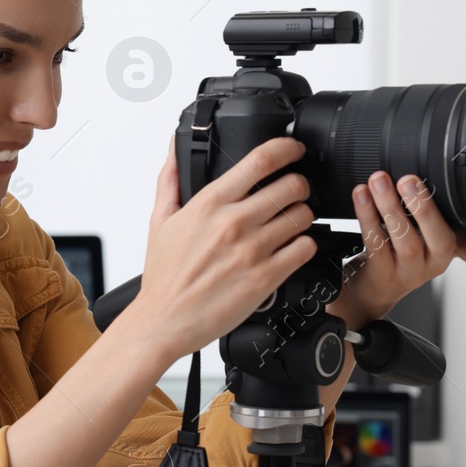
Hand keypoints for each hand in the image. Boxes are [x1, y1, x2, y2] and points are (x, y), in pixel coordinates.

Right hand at [126, 133, 316, 362]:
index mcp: (209, 204)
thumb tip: (174, 145)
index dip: (287, 148)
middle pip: (291, 185)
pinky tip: (292, 247)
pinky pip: (305, 248)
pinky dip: (305, 245)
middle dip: (299, 185)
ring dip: (302, 215)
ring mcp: (252, 250)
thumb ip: (170, 178)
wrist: (165, 320)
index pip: (260, 160)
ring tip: (291, 221)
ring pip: (302, 216)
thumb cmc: (164, 275)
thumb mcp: (160, 220)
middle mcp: (233, 223)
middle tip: (294, 191)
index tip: (294, 149)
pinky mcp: (266, 277)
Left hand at [338, 170, 465, 324]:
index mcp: (447, 251)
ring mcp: (408, 272)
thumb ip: (428, 211)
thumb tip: (424, 172)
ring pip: (404, 240)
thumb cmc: (397, 253)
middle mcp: (432, 265)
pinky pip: (375, 243)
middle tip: (408, 180)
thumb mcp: (422, 235)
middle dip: (424, 207)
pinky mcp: (381, 274)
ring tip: (378, 181)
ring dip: (389, 207)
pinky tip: (362, 196)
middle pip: (438, 239)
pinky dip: (367, 216)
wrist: (369, 290)